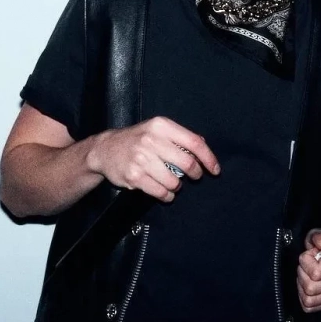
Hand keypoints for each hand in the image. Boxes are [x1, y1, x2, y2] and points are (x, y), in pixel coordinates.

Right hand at [87, 116, 219, 202]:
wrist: (105, 149)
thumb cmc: (137, 139)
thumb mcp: (157, 129)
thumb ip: (179, 136)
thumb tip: (203, 145)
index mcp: (161, 126)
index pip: (194, 142)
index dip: (208, 158)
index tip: (215, 169)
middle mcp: (151, 140)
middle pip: (187, 164)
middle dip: (195, 174)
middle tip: (194, 177)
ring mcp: (141, 159)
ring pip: (174, 181)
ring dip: (177, 186)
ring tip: (172, 182)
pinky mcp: (134, 176)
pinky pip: (160, 192)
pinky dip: (167, 195)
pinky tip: (164, 191)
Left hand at [296, 229, 320, 312]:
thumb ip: (320, 236)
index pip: (315, 273)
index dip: (305, 262)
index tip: (308, 254)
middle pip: (310, 288)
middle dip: (302, 274)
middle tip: (305, 265)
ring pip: (309, 300)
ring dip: (302, 287)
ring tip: (306, 275)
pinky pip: (311, 307)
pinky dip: (304, 297)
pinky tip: (308, 284)